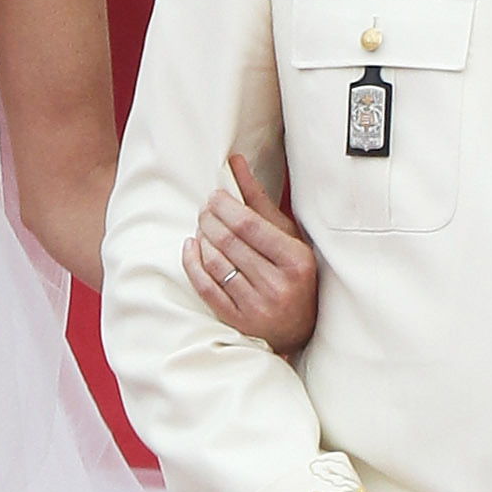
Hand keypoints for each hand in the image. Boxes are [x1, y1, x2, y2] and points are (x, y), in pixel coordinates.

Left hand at [182, 154, 317, 355]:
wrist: (300, 329)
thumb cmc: (294, 274)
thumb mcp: (288, 236)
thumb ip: (260, 200)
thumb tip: (235, 162)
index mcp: (296, 260)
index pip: (249, 225)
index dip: (225, 206)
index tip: (214, 196)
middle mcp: (277, 285)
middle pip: (229, 241)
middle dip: (210, 219)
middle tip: (204, 209)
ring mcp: (257, 306)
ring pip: (215, 263)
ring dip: (201, 239)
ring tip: (202, 227)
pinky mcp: (238, 322)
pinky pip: (205, 287)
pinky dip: (192, 264)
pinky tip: (191, 248)